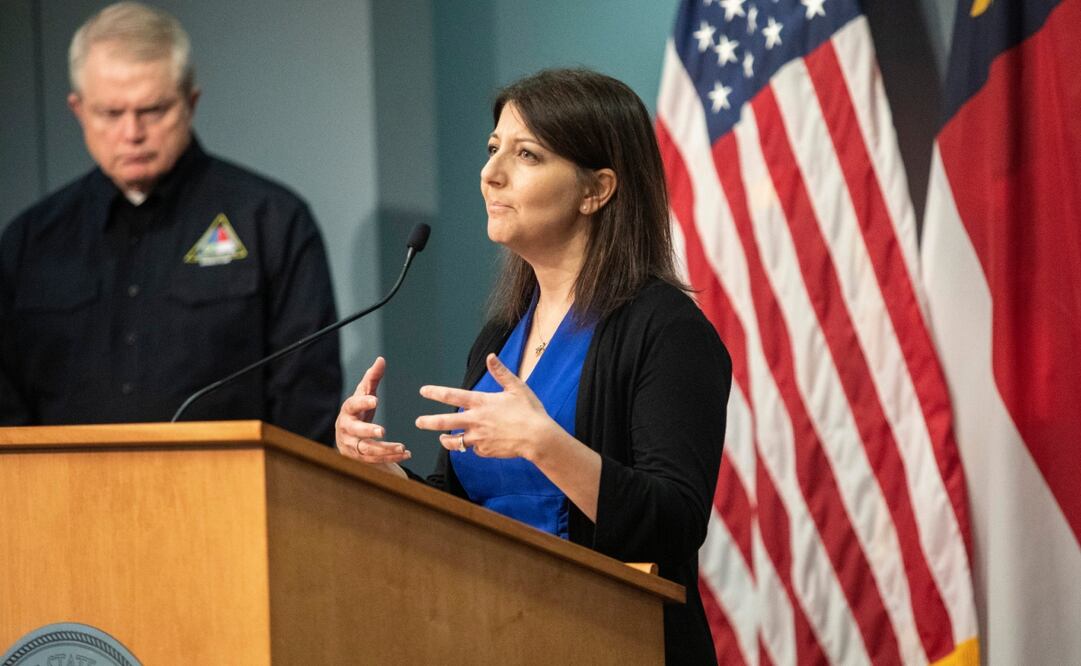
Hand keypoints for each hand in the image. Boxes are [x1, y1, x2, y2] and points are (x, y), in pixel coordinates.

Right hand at [336, 356, 410, 464]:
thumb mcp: (364, 394)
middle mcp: (346, 429)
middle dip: (368, 431)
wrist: (348, 437)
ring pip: (366, 449)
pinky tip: (406, 454)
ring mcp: (351, 445)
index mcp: (348, 411)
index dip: (363, 403)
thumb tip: (381, 360)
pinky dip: (391, 458)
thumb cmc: (358, 412)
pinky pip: (375, 461)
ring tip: (402, 447)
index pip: (352, 405)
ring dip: (385, 449)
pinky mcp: (358, 459)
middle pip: (355, 431)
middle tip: (382, 431)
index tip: (375, 400)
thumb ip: (372, 378)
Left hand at [416, 353, 560, 459]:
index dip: (436, 393)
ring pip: (455, 442)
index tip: (423, 391)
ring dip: (447, 440)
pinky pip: (475, 449)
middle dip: (429, 422)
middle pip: (445, 422)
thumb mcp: (517, 388)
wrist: (538, 439)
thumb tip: (491, 356)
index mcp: (482, 403)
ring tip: (442, 439)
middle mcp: (476, 420)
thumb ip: (501, 373)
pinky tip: (481, 444)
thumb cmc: (530, 411)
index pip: (452, 396)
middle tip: (418, 422)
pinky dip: (475, 446)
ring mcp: (479, 438)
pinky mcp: (485, 451)